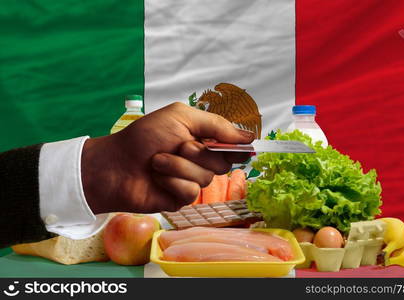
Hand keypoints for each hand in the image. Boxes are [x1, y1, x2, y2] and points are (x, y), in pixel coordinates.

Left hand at [81, 102, 253, 212]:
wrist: (115, 164)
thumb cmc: (143, 137)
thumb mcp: (181, 117)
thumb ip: (216, 125)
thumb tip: (249, 136)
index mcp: (202, 138)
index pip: (232, 145)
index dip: (237, 146)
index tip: (243, 146)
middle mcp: (200, 160)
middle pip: (223, 162)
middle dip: (198, 153)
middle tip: (177, 146)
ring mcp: (191, 180)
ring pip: (206, 178)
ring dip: (179, 167)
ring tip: (157, 162)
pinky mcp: (181, 198)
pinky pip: (191, 192)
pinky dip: (172, 182)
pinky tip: (157, 179)